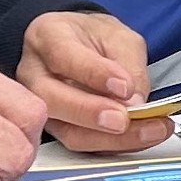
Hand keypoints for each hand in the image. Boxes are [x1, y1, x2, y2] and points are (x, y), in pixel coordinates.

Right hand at [20, 11, 165, 151]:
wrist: (83, 48)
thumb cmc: (94, 38)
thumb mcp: (119, 36)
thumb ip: (128, 63)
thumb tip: (135, 102)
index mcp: (47, 37)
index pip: (63, 56)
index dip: (94, 73)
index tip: (125, 86)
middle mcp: (34, 73)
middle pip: (52, 99)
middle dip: (92, 113)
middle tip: (125, 118)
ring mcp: (39, 106)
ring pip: (66, 130)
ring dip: (109, 137)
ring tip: (147, 131)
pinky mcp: (56, 129)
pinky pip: (81, 143)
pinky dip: (113, 144)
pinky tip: (138, 137)